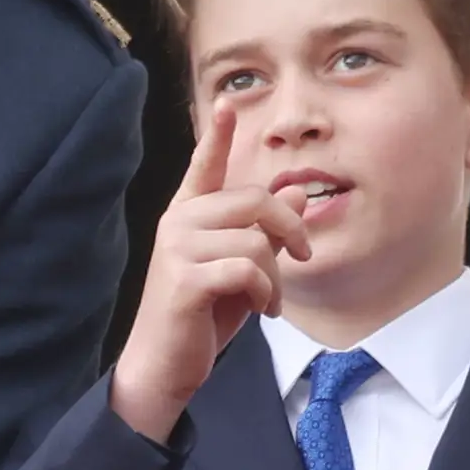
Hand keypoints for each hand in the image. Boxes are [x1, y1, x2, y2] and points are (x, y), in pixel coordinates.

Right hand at [109, 96, 311, 439]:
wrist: (166, 366)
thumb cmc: (203, 318)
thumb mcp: (243, 270)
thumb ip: (266, 232)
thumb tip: (294, 192)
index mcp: (189, 215)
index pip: (204, 166)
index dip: (217, 136)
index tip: (228, 102)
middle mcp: (179, 222)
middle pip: (255, 200)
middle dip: (290, 230)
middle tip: (302, 259)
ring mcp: (178, 248)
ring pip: (257, 240)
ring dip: (277, 276)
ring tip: (270, 300)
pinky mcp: (185, 277)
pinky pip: (248, 269)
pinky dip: (266, 292)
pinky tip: (260, 310)